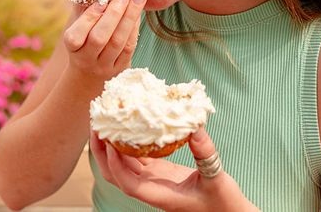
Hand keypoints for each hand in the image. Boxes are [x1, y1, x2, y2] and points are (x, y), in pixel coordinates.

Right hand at [63, 0, 145, 80]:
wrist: (89, 75)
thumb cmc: (83, 43)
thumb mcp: (77, 28)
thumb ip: (82, 9)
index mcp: (72, 47)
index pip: (77, 35)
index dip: (89, 17)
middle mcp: (86, 59)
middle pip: (99, 38)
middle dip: (114, 14)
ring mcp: (104, 66)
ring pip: (118, 43)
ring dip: (129, 18)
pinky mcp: (120, 70)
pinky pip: (129, 48)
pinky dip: (134, 29)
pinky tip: (138, 14)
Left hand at [90, 127, 258, 211]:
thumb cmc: (223, 202)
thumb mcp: (218, 178)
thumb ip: (206, 155)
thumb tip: (194, 126)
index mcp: (160, 196)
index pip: (128, 184)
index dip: (116, 165)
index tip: (111, 142)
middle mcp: (150, 188)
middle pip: (114, 174)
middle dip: (101, 151)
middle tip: (96, 124)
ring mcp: (151, 180)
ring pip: (121, 164)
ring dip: (110, 144)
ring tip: (105, 118)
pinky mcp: (157, 171)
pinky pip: (135, 156)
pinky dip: (127, 142)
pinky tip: (127, 122)